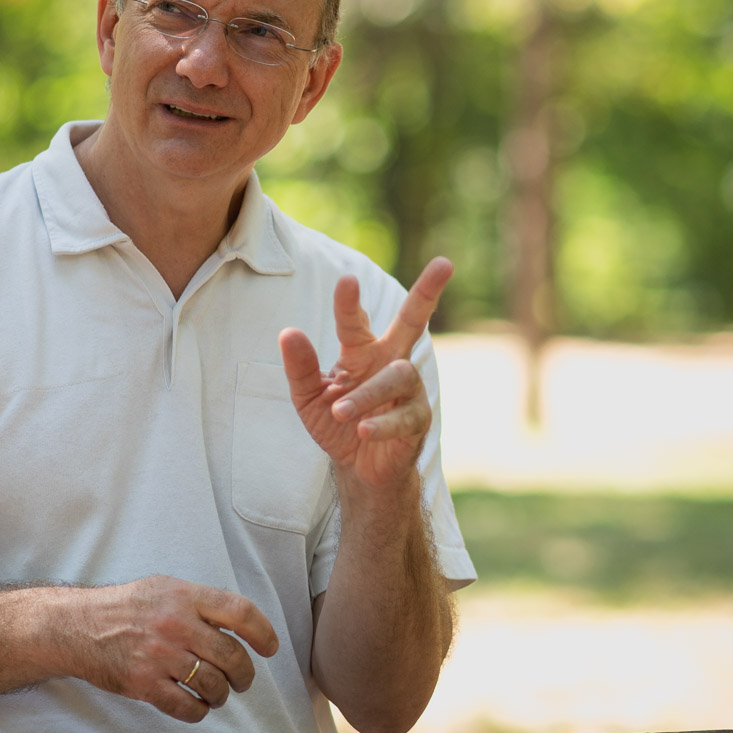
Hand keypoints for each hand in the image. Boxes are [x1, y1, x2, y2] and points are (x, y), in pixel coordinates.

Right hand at [69, 576, 278, 723]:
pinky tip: (198, 706)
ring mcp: (160, 656)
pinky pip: (186, 707)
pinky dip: (199, 712)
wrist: (78, 627)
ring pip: (213, 684)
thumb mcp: (166, 588)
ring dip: (223, 695)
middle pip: (232, 655)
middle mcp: (176, 625)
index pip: (241, 612)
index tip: (270, 648)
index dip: (263, 632)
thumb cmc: (127, 607)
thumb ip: (201, 603)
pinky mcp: (144, 684)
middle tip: (244, 680)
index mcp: (185, 597)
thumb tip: (240, 623)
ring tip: (219, 694)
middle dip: (245, 674)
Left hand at [278, 257, 452, 494]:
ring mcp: (408, 389)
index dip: (350, 303)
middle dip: (427, 293)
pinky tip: (364, 430)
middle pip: (413, 321)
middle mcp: (390, 362)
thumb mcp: (308, 398)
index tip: (347, 281)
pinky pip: (406, 415)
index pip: (355, 322)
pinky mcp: (418, 419)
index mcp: (362, 351)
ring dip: (367, 394)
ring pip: (398, 377)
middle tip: (444, 263)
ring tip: (340, 412)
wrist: (358, 468)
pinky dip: (383, 422)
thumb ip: (301, 368)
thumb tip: (289, 332)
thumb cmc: (336, 423)